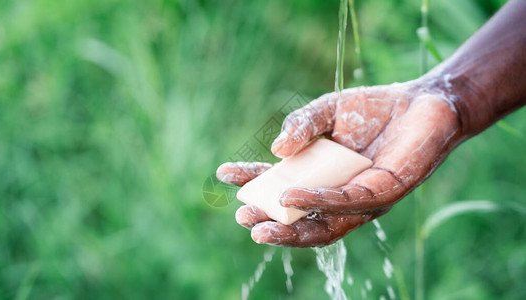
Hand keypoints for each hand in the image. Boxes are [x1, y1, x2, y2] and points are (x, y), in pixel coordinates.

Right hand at [217, 79, 462, 246]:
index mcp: (321, 177)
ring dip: (290, 227)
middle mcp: (339, 195)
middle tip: (242, 217)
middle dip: (269, 220)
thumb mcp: (328, 110)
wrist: (423, 101)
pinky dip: (318, 202)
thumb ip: (302, 126)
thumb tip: (277, 149)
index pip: (282, 185)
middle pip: (301, 217)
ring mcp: (362, 200)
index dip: (253, 181)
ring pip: (324, 224)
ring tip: (259, 225)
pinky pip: (349, 203)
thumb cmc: (374, 109)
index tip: (224, 174)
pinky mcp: (385, 194)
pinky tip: (293, 196)